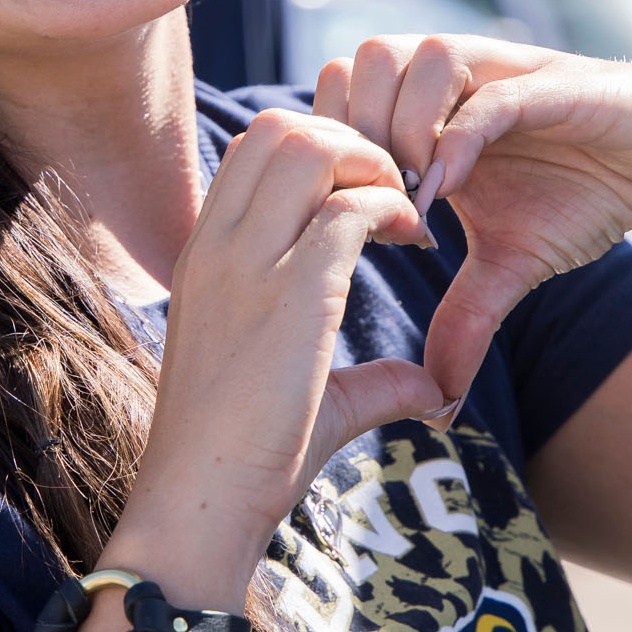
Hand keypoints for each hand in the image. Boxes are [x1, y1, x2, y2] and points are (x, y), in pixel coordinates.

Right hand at [122, 108, 446, 579]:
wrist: (199, 504)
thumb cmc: (240, 460)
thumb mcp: (305, 397)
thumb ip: (370, 380)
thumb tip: (431, 390)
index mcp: (205, 253)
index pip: (254, 148)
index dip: (320, 150)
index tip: (364, 199)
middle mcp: (218, 245)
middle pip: (279, 127)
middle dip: (350, 138)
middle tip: (393, 192)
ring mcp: (247, 264)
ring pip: (309, 145)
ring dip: (370, 161)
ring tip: (402, 210)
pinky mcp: (291, 295)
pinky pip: (349, 209)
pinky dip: (391, 207)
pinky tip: (413, 240)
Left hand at [314, 36, 631, 400]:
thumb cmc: (584, 198)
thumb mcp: (510, 266)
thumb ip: (465, 319)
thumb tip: (440, 405)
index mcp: (426, 113)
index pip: (337, 93)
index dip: (328, 150)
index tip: (342, 219)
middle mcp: (452, 82)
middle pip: (357, 62)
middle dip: (351, 132)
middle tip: (370, 202)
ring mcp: (497, 74)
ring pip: (409, 56)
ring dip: (397, 128)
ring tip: (412, 196)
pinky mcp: (548, 82)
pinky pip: (485, 95)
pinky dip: (456, 139)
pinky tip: (449, 191)